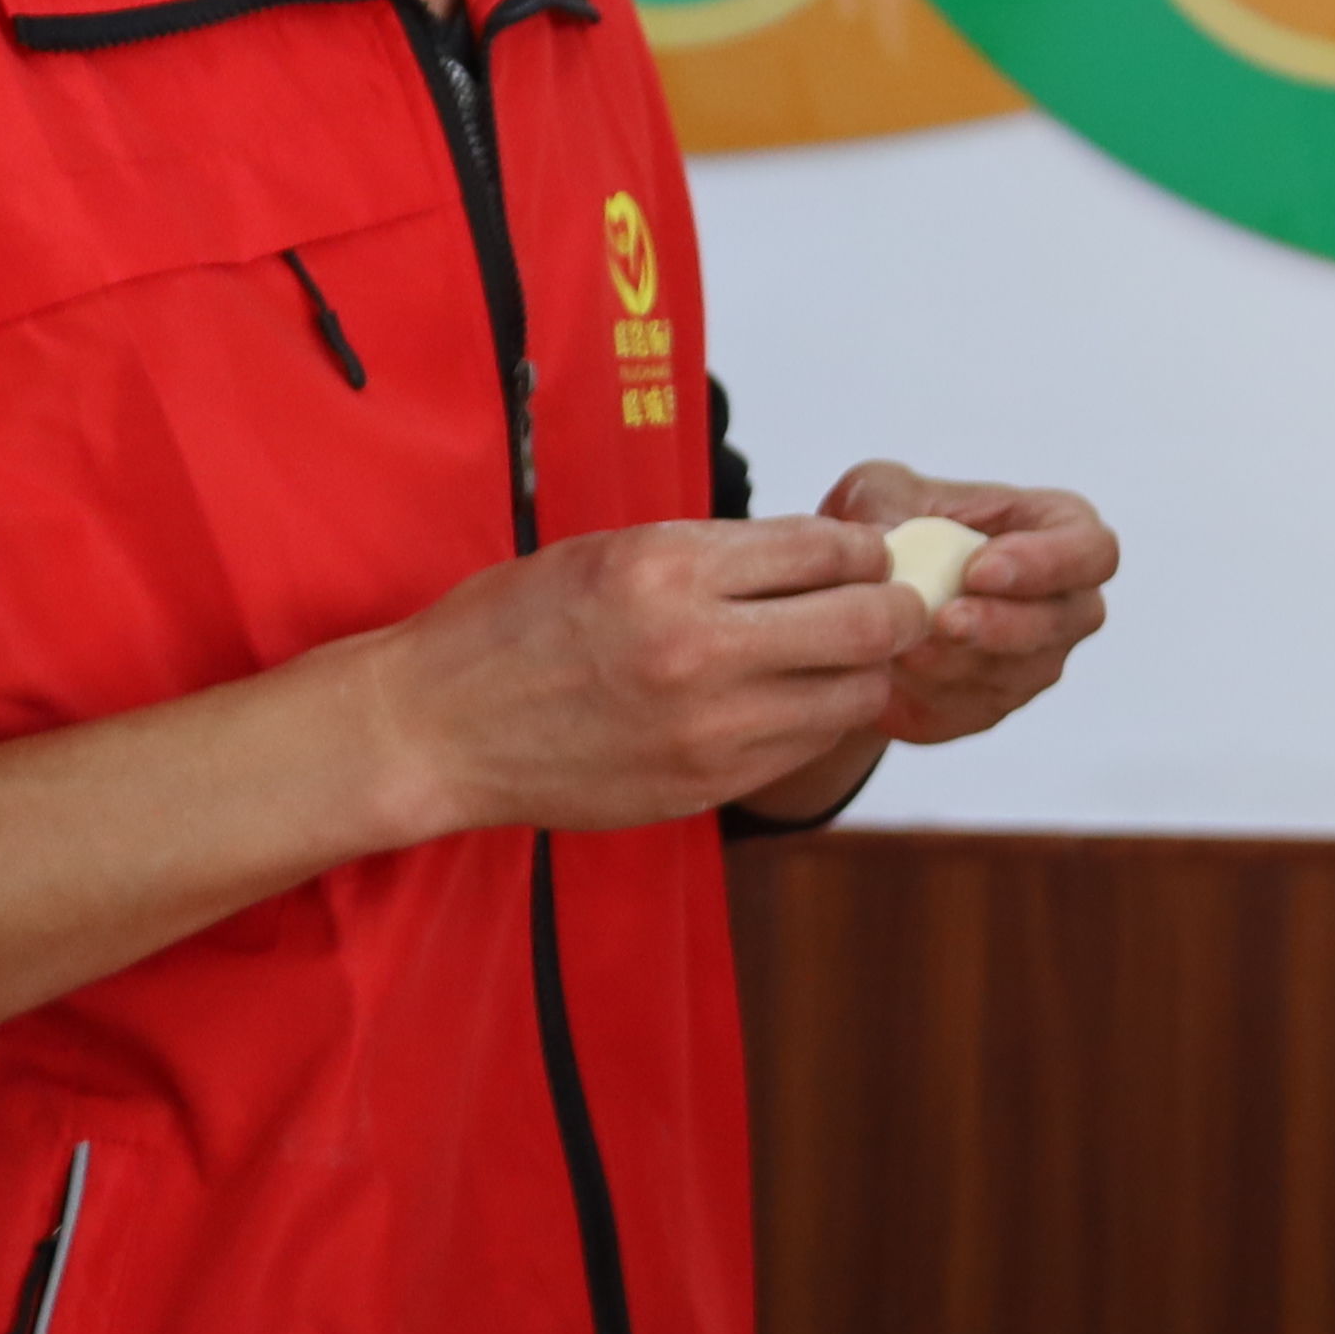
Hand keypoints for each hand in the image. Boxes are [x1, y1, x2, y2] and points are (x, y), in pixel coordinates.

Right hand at [369, 513, 921, 836]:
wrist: (437, 727)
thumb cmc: (514, 628)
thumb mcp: (611, 551)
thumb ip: (718, 554)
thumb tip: (824, 554)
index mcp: (670, 568)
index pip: (829, 549)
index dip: (866, 549)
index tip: (868, 554)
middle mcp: (699, 647)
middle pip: (871, 624)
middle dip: (897, 609)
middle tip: (893, 605)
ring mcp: (708, 727)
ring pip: (854, 695)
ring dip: (862, 672)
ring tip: (837, 657)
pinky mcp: (706, 783)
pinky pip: (806, 746)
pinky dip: (816, 719)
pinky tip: (788, 699)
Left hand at [834, 460, 1111, 746]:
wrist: (853, 591)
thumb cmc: (885, 523)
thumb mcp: (878, 491)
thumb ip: (888, 504)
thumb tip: (887, 539)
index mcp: (1058, 530)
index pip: (1092, 550)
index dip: (1048, 564)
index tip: (979, 569)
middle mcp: (1063, 603)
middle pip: (1065, 623)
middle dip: (1003, 625)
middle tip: (945, 620)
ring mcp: (1034, 660)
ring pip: (1017, 674)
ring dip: (957, 662)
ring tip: (899, 645)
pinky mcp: (991, 705)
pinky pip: (973, 711)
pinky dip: (931, 695)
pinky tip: (891, 673)